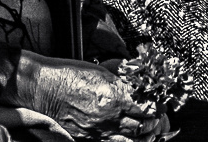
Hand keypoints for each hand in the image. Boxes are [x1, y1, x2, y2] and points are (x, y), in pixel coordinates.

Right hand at [22, 54, 160, 141]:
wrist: (44, 89)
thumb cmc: (70, 75)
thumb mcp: (102, 72)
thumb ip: (123, 82)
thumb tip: (140, 86)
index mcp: (114, 95)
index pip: (147, 105)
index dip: (158, 105)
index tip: (162, 102)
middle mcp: (109, 116)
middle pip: (144, 125)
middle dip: (156, 122)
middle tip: (160, 116)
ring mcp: (99, 131)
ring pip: (133, 140)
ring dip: (145, 136)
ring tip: (150, 129)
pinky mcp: (90, 139)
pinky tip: (131, 138)